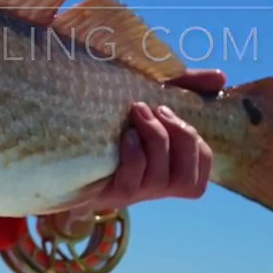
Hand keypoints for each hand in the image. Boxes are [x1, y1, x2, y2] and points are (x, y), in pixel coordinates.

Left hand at [50, 69, 224, 234]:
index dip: (199, 144)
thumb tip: (221, 78)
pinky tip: (123, 136)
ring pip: (163, 179)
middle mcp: (152, 186)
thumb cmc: (106, 118)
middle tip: (156, 109)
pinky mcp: (107, 194)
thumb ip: (183, 86)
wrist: (51, 141)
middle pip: (189, 181)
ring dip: (156, 139)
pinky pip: (133, 181)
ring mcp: (130, 193)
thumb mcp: (146, 98)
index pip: (204, 169)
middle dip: (181, 138)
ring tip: (136, 112)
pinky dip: (134, 154)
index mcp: (165, 166)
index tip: (171, 111)